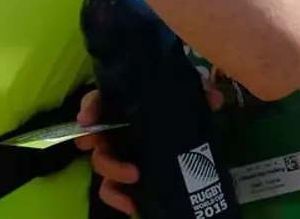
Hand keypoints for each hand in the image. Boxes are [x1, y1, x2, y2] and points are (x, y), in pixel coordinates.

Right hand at [75, 77, 226, 214]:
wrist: (190, 149)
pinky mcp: (125, 177)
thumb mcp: (190, 99)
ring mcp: (119, 154)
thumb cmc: (181, 114)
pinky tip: (131, 205)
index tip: (87, 121)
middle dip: (107, 156)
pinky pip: (110, 188)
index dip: (90, 108)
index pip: (100, 100)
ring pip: (101, 164)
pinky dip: (116, 198)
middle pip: (97, 139)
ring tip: (136, 180)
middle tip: (132, 169)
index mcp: (126, 107)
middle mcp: (116, 129)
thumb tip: (212, 97)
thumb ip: (200, 93)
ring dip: (114, 174)